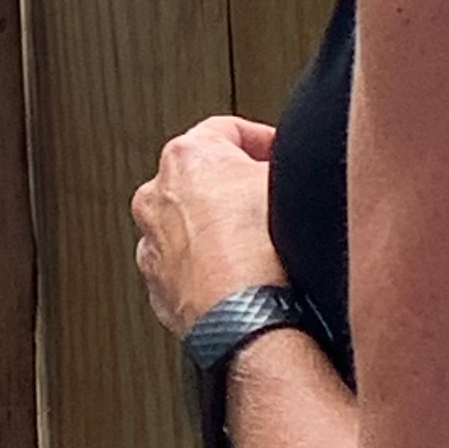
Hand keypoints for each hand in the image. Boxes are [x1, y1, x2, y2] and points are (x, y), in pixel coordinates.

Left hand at [132, 115, 284, 336]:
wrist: (246, 317)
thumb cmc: (264, 249)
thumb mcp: (292, 182)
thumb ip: (284, 164)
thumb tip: (296, 169)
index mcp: (186, 156)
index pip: (229, 130)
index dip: (265, 141)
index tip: (282, 156)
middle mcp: (156, 196)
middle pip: (202, 177)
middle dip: (235, 186)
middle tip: (271, 200)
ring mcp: (152, 244)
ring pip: (189, 225)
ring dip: (218, 230)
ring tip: (257, 246)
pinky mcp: (158, 288)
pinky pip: (186, 267)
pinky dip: (208, 268)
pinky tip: (241, 278)